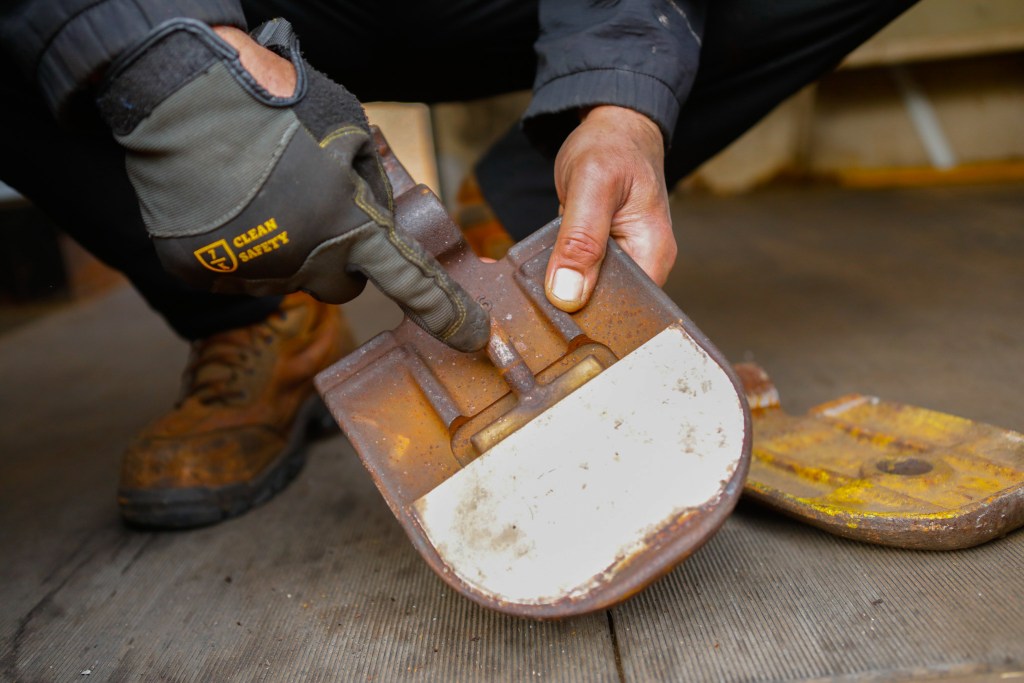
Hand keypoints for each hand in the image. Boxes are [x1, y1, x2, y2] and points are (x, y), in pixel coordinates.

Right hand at [96, 19, 488, 351]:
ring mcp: (248, 273)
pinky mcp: (199, 272)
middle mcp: (303, 262)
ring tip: (260, 193)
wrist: (182, 93)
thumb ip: (372, 186)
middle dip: (340, 261)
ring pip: (286, 277)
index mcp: (350, 226)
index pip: (411, 283)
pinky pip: (236, 272)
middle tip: (316, 211)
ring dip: (284, 248)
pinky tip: (225, 204)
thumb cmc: (276, 104)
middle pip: (341, 288)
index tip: (472, 338)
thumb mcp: (352, 133)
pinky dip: (236, 247)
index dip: (447, 313)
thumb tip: (376, 220)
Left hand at [545, 106, 674, 311]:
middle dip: (571, 306)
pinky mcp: (601, 256)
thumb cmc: (611, 147)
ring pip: (589, 294)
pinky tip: (543, 272)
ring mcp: (622, 261)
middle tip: (537, 300)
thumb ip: (581, 239)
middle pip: (606, 307)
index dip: (591, 318)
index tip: (556, 315)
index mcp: (653, 255)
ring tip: (536, 287)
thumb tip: (569, 293)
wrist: (611, 127)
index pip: (627, 310)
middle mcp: (642, 264)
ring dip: (562, 291)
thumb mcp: (593, 185)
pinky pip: (580, 276)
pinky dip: (560, 274)